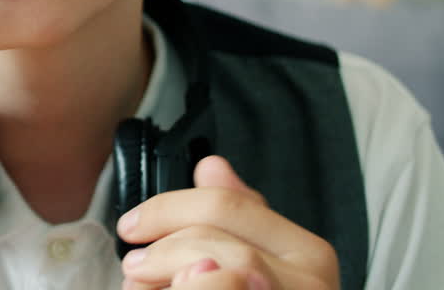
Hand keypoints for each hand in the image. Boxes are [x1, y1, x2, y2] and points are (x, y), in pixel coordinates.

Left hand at [116, 155, 338, 288]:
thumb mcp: (257, 258)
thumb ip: (237, 218)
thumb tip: (213, 166)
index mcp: (308, 255)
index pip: (227, 206)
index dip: (167, 209)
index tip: (132, 226)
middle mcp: (311, 286)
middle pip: (214, 240)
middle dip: (162, 249)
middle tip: (135, 267)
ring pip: (212, 272)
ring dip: (165, 275)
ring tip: (142, 287)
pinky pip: (207, 288)